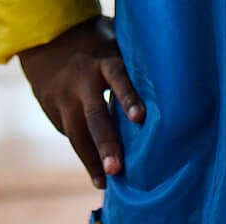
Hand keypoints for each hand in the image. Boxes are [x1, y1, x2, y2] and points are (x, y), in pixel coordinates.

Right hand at [18, 16, 145, 188]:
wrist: (50, 43)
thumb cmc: (100, 45)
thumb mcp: (115, 44)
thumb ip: (133, 63)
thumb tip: (175, 77)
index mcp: (103, 60)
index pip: (118, 77)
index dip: (128, 97)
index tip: (140, 119)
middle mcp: (82, 80)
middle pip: (95, 114)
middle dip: (106, 142)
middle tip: (116, 168)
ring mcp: (65, 97)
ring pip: (77, 132)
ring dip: (92, 159)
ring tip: (105, 182)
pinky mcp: (55, 111)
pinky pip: (72, 137)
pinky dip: (86, 158)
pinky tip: (98, 177)